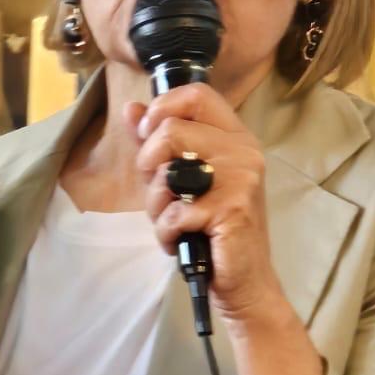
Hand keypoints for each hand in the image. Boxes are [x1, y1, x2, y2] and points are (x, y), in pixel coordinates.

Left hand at [128, 84, 284, 330]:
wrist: (243, 281)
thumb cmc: (211, 230)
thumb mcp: (180, 180)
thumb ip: (156, 143)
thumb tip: (131, 109)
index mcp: (234, 137)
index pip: (196, 94)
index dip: (161, 108)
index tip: (148, 135)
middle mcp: (243, 151)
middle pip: (170, 130)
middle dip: (148, 166)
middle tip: (161, 195)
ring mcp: (242, 178)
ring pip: (167, 171)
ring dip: (156, 204)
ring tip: (173, 220)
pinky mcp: (232, 208)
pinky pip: (173, 212)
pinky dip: (166, 233)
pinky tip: (181, 241)